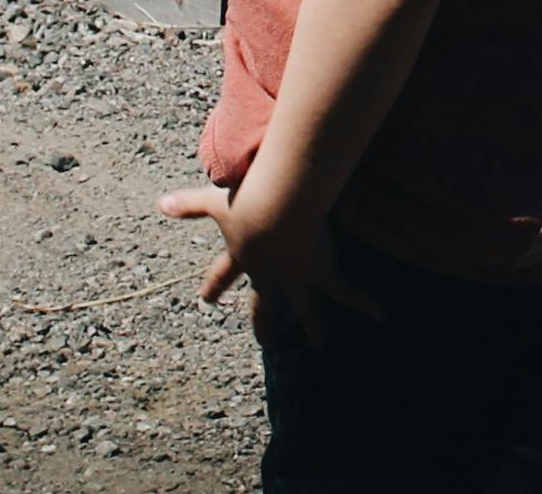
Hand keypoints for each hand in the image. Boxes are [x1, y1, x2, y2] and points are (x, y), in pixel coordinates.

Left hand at [160, 179, 376, 335]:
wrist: (275, 207)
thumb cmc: (247, 199)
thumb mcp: (215, 201)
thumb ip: (189, 205)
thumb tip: (159, 204)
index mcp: (242, 257)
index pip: (224, 275)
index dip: (215, 286)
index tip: (206, 299)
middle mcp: (269, 274)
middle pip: (264, 303)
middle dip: (264, 321)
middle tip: (264, 341)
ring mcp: (297, 278)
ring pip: (306, 308)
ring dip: (315, 325)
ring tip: (324, 342)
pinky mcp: (322, 273)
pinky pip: (346, 292)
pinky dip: (365, 303)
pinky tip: (382, 315)